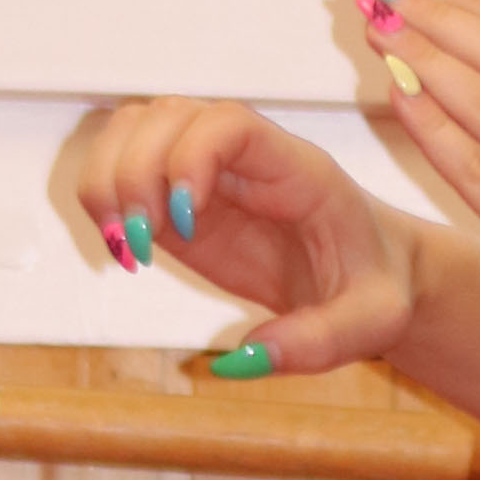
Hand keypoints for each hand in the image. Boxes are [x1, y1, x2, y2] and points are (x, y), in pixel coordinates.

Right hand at [59, 101, 428, 376]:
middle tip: (141, 248)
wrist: (366, 278)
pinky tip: (126, 251)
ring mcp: (206, 168)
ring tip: (128, 250)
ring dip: (107, 182)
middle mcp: (246, 156)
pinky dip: (104, 199)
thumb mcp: (370, 322)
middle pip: (165, 117)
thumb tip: (242, 362)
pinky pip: (121, 166)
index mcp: (299, 168)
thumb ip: (315, 343)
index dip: (192, 156)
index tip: (185, 220)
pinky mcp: (179, 195)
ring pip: (131, 129)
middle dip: (134, 176)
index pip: (231, 123)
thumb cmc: (375, 288)